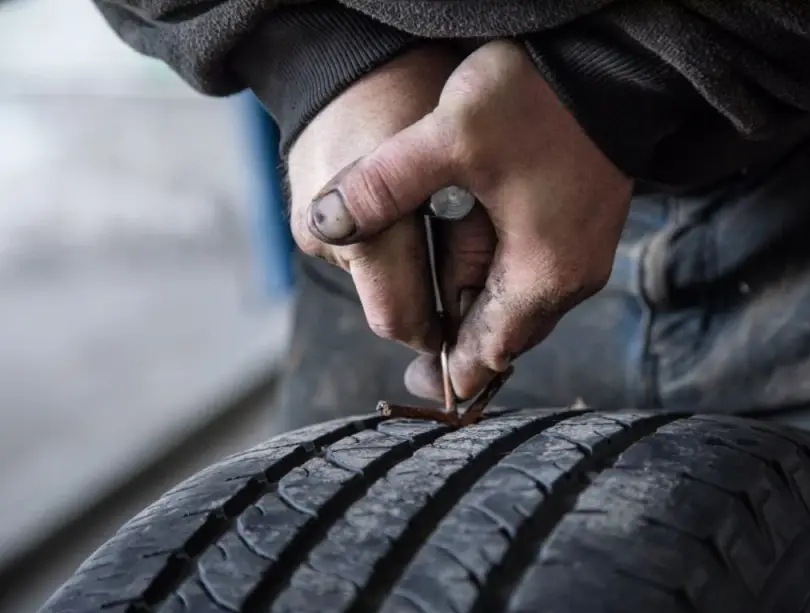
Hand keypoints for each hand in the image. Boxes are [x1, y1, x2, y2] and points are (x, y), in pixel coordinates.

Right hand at [287, 44, 462, 352]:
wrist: (352, 55)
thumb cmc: (420, 101)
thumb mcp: (463, 172)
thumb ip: (472, 250)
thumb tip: (479, 316)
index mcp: (366, 231)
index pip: (400, 321)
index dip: (438, 334)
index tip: (470, 327)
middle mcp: (327, 240)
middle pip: (385, 307)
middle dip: (425, 300)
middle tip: (462, 270)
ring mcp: (309, 230)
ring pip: (370, 283)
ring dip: (403, 270)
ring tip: (430, 220)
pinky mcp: (304, 220)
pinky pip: (353, 253)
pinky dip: (382, 245)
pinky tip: (401, 208)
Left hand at [292, 40, 634, 400]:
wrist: (610, 60)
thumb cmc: (538, 101)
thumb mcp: (448, 138)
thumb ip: (383, 186)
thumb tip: (327, 222)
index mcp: (541, 275)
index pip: (490, 353)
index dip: (449, 374)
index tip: (415, 385)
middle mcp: (571, 276)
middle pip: (507, 335)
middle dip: (460, 341)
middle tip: (415, 353)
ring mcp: (584, 251)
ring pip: (522, 303)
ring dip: (479, 305)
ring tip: (438, 304)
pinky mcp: (583, 224)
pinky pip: (536, 273)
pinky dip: (501, 277)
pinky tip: (472, 255)